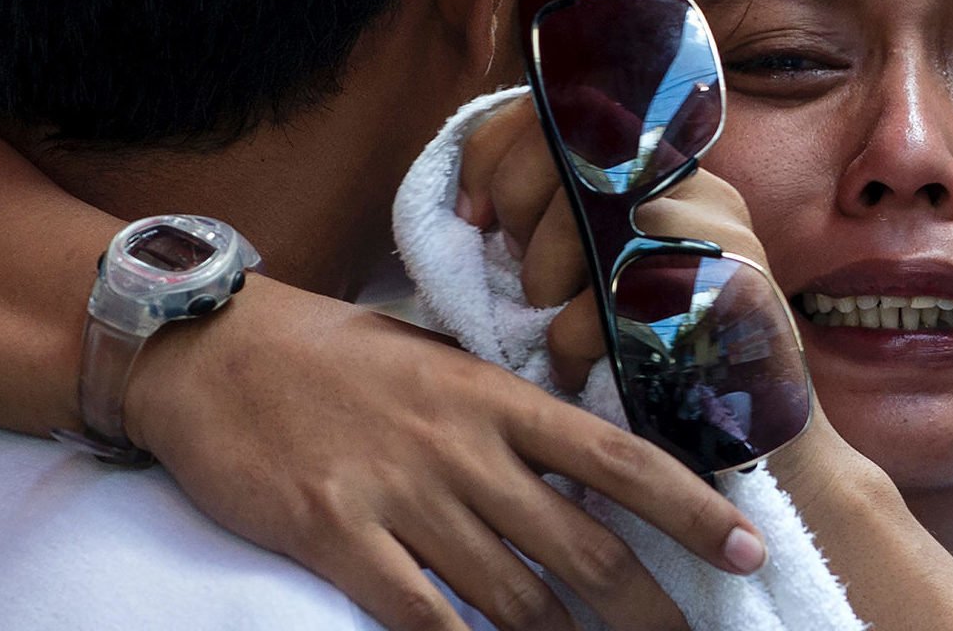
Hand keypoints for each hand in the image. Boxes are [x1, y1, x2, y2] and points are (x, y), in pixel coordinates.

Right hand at [124, 276, 769, 630]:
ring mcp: (400, 494)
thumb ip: (498, 406)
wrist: (207, 349)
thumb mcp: (428, 356)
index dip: (692, 509)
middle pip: (582, 549)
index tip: (746, 550)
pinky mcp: (336, 535)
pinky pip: (421, 617)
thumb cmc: (322, 351)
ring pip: (514, 597)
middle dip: (648, 611)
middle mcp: (461, 447)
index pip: (617, 456)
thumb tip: (570, 453)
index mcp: (491, 394)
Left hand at [454, 101, 867, 505]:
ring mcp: (714, 231)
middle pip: (566, 147)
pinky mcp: (720, 291)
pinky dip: (571, 340)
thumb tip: (472, 206)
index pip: (562, 105)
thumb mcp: (606, 268)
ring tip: (551, 322)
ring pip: (585, 218)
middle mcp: (694, 182)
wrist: (762, 438)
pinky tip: (573, 366)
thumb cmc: (661, 355)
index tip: (471, 213)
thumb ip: (560, 218)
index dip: (493, 151)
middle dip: (517, 209)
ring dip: (544, 278)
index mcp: (666, 166)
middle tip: (521, 271)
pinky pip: (606, 300)